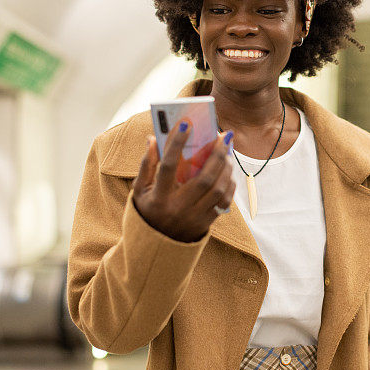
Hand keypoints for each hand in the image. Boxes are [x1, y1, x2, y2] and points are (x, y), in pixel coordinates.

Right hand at [133, 121, 235, 241]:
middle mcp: (177, 208)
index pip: (167, 166)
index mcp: (157, 197)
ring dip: (226, 168)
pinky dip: (229, 185)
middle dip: (216, 155)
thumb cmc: (148, 210)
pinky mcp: (206, 223)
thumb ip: (146, 165)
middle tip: (224, 137)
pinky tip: (228, 172)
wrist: (158, 246)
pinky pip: (224, 202)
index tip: (186, 124)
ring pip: (218, 190)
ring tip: (227, 152)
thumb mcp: (140, 190)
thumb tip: (152, 139)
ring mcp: (193, 217)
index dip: (176, 144)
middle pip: (203, 179)